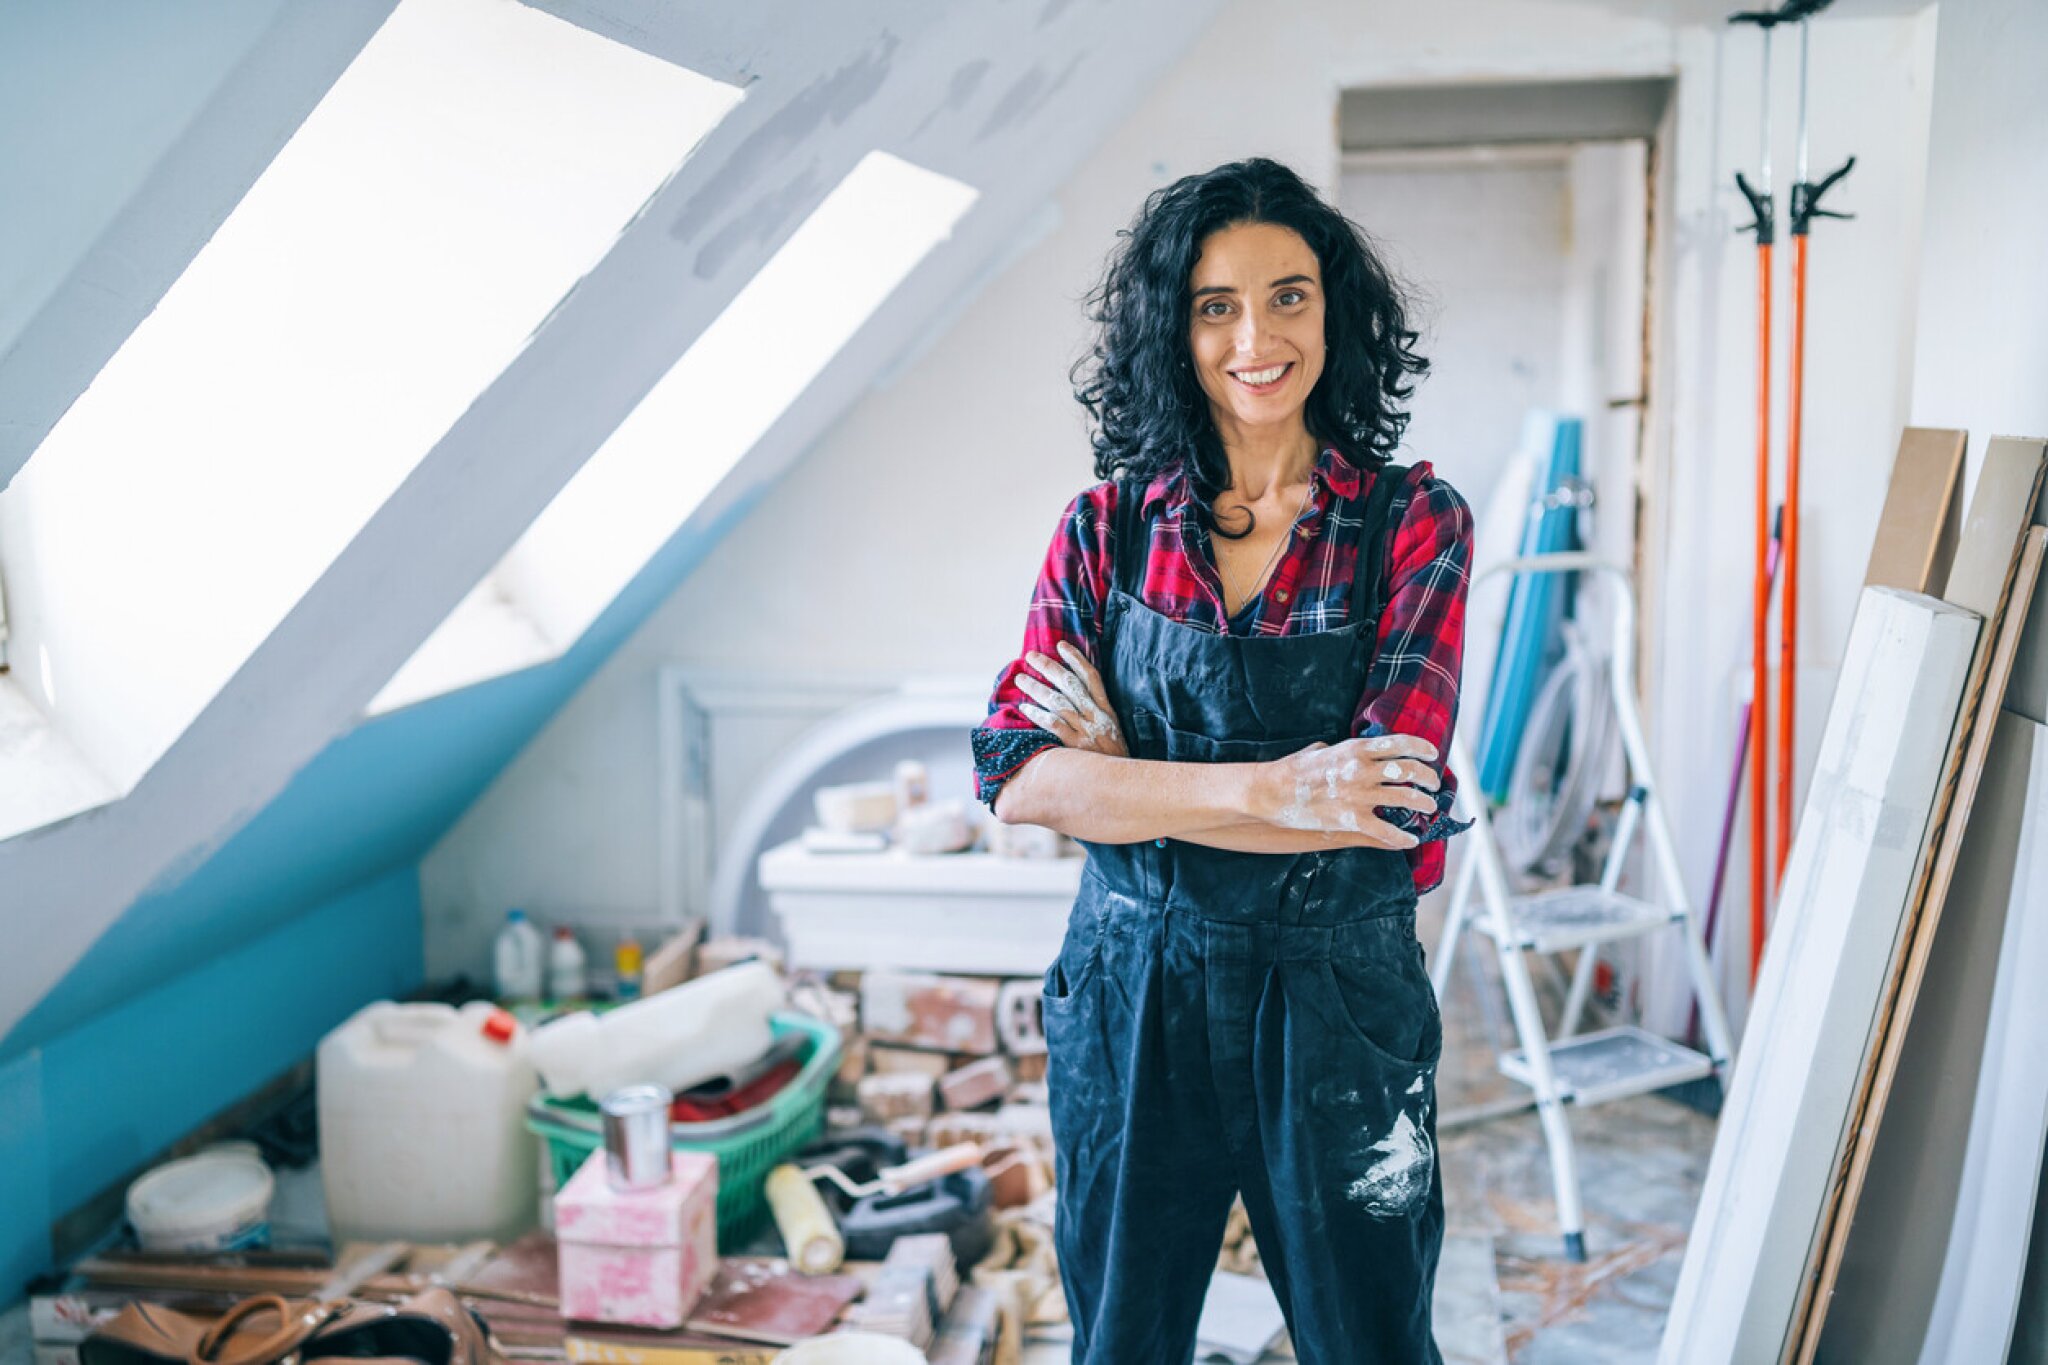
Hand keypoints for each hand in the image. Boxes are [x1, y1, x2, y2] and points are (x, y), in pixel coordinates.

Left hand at [1014, 641, 1127, 757]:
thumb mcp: (1113, 731)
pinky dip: (1038, 714)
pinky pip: (1054, 725)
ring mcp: (1086, 730)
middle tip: (1030, 655)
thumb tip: (1076, 700)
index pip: (1091, 677)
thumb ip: (1097, 715)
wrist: (1123, 783)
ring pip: (1058, 701)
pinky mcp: (1076, 746)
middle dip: (1049, 667)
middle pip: (1070, 683)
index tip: (1061, 645)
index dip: (1076, 659)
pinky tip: (1024, 708)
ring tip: (1021, 679)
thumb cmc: (1114, 759)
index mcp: (1106, 709)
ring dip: (1037, 688)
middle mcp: (1096, 715)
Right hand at [1249, 734, 1442, 848]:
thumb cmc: (1293, 769)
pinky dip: (1403, 837)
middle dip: (1428, 777)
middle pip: (1409, 770)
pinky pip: (1387, 831)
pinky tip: (1410, 840)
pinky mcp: (1351, 819)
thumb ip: (1340, 750)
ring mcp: (1359, 795)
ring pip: (1405, 799)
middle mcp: (1363, 769)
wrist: (1273, 792)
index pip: (1400, 743)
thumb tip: (1346, 751)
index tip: (1433, 754)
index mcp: (1356, 748)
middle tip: (1433, 785)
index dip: (1422, 748)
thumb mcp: (1320, 750)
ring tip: (1428, 808)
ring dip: (1422, 804)